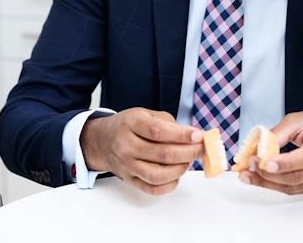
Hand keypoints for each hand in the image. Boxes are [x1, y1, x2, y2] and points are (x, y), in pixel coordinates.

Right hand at [80, 108, 202, 195]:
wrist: (102, 141)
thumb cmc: (128, 126)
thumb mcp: (145, 114)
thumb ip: (169, 123)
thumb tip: (193, 137)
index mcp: (131, 123)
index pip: (158, 131)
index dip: (181, 135)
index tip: (198, 136)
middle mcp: (126, 146)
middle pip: (163, 154)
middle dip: (189, 153)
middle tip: (201, 149)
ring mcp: (127, 166)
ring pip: (159, 175)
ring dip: (181, 169)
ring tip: (188, 161)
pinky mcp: (130, 180)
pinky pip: (153, 189)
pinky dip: (171, 184)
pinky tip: (176, 174)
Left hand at [237, 110, 302, 193]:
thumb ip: (281, 131)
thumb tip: (260, 144)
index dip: (284, 163)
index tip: (263, 162)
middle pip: (297, 177)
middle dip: (268, 175)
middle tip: (248, 168)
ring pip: (295, 187)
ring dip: (269, 184)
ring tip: (248, 176)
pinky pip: (299, 190)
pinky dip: (279, 187)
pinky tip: (264, 180)